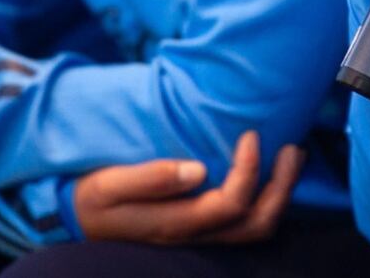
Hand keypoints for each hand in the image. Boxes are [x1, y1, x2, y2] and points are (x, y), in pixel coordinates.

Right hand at [73, 130, 303, 244]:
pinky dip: (269, 195)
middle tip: (293, 147)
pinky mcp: (203, 227)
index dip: (249, 172)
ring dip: (283, 193)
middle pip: (256, 225)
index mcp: (174, 224)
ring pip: (257, 228)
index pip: (229, 205)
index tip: (250, 135)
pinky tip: (274, 168)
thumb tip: (197, 170)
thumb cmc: (92, 197)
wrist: (75, 218)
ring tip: (294, 154)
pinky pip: (247, 221)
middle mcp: (194, 235)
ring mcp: (201, 235)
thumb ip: (150, 178)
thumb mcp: (107, 186)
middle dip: (283, 187)